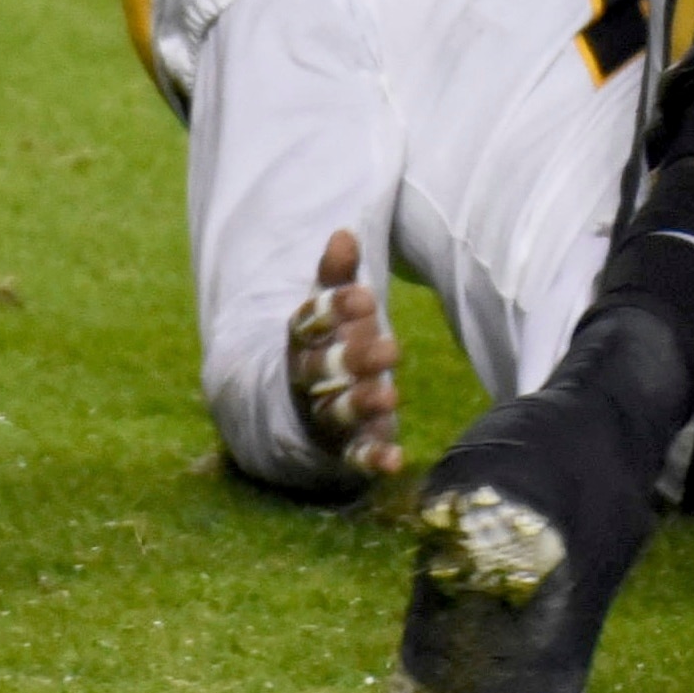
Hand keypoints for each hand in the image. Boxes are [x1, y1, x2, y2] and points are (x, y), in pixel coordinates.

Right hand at [287, 228, 403, 478]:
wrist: (297, 409)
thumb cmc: (329, 345)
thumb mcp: (332, 310)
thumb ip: (336, 276)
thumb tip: (344, 232)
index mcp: (301, 342)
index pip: (308, 324)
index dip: (333, 311)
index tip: (364, 296)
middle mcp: (307, 381)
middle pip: (321, 370)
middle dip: (352, 359)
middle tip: (390, 348)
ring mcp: (322, 416)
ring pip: (335, 413)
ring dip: (359, 405)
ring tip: (389, 396)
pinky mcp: (343, 448)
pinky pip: (354, 455)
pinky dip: (372, 459)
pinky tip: (395, 460)